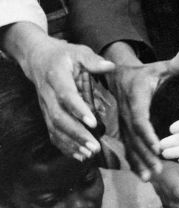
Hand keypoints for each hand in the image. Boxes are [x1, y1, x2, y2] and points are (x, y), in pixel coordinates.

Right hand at [2, 23, 113, 160]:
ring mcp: (46, 107)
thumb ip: (93, 60)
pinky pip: (53, 134)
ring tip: (90, 154)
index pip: (67, 96)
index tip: (93, 123)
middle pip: (60, 118)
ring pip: (55, 129)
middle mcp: (48, 95)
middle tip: (95, 146)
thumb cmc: (64, 56)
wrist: (38, 59)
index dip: (78, 110)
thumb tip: (110, 66)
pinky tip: (79, 156)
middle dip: (77, 134)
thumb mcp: (79, 51)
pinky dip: (65, 146)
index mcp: (57, 77)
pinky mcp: (47, 115)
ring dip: (72, 143)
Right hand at [112, 46, 178, 179]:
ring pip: (130, 147)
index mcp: (136, 102)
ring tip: (150, 178)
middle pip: (136, 140)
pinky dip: (135, 162)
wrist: (118, 75)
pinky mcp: (123, 131)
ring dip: (140, 163)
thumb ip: (175, 62)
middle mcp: (126, 116)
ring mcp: (123, 125)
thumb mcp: (159, 66)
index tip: (158, 148)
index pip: (141, 121)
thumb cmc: (144, 72)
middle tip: (158, 171)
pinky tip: (143, 176)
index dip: (148, 136)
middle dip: (146, 156)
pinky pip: (128, 148)